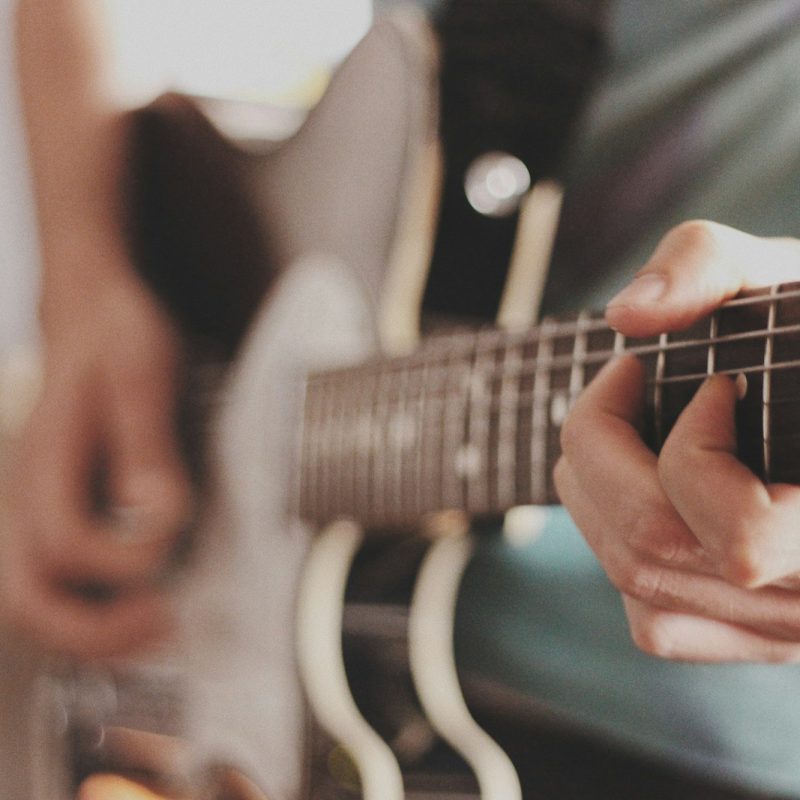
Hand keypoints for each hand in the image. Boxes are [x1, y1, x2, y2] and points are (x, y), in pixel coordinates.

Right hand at [0, 264, 191, 659]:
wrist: (92, 317)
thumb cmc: (117, 338)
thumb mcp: (142, 374)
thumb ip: (147, 444)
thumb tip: (156, 513)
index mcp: (46, 463)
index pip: (64, 543)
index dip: (122, 557)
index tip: (175, 531)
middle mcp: (30, 497)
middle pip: (28, 597)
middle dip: (94, 630)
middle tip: (164, 625)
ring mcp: (40, 510)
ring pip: (39, 601)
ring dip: (94, 632)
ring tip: (158, 628)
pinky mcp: (63, 512)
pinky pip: (64, 581)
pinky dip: (98, 609)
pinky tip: (143, 601)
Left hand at [554, 220, 799, 661]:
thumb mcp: (782, 280)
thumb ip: (710, 265)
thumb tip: (628, 314)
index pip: (741, 540)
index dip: (691, 452)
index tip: (709, 381)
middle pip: (653, 553)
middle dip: (600, 451)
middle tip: (620, 385)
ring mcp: (786, 630)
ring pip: (640, 586)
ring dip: (593, 491)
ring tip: (616, 429)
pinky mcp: (750, 635)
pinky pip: (656, 621)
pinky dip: (619, 548)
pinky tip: (642, 489)